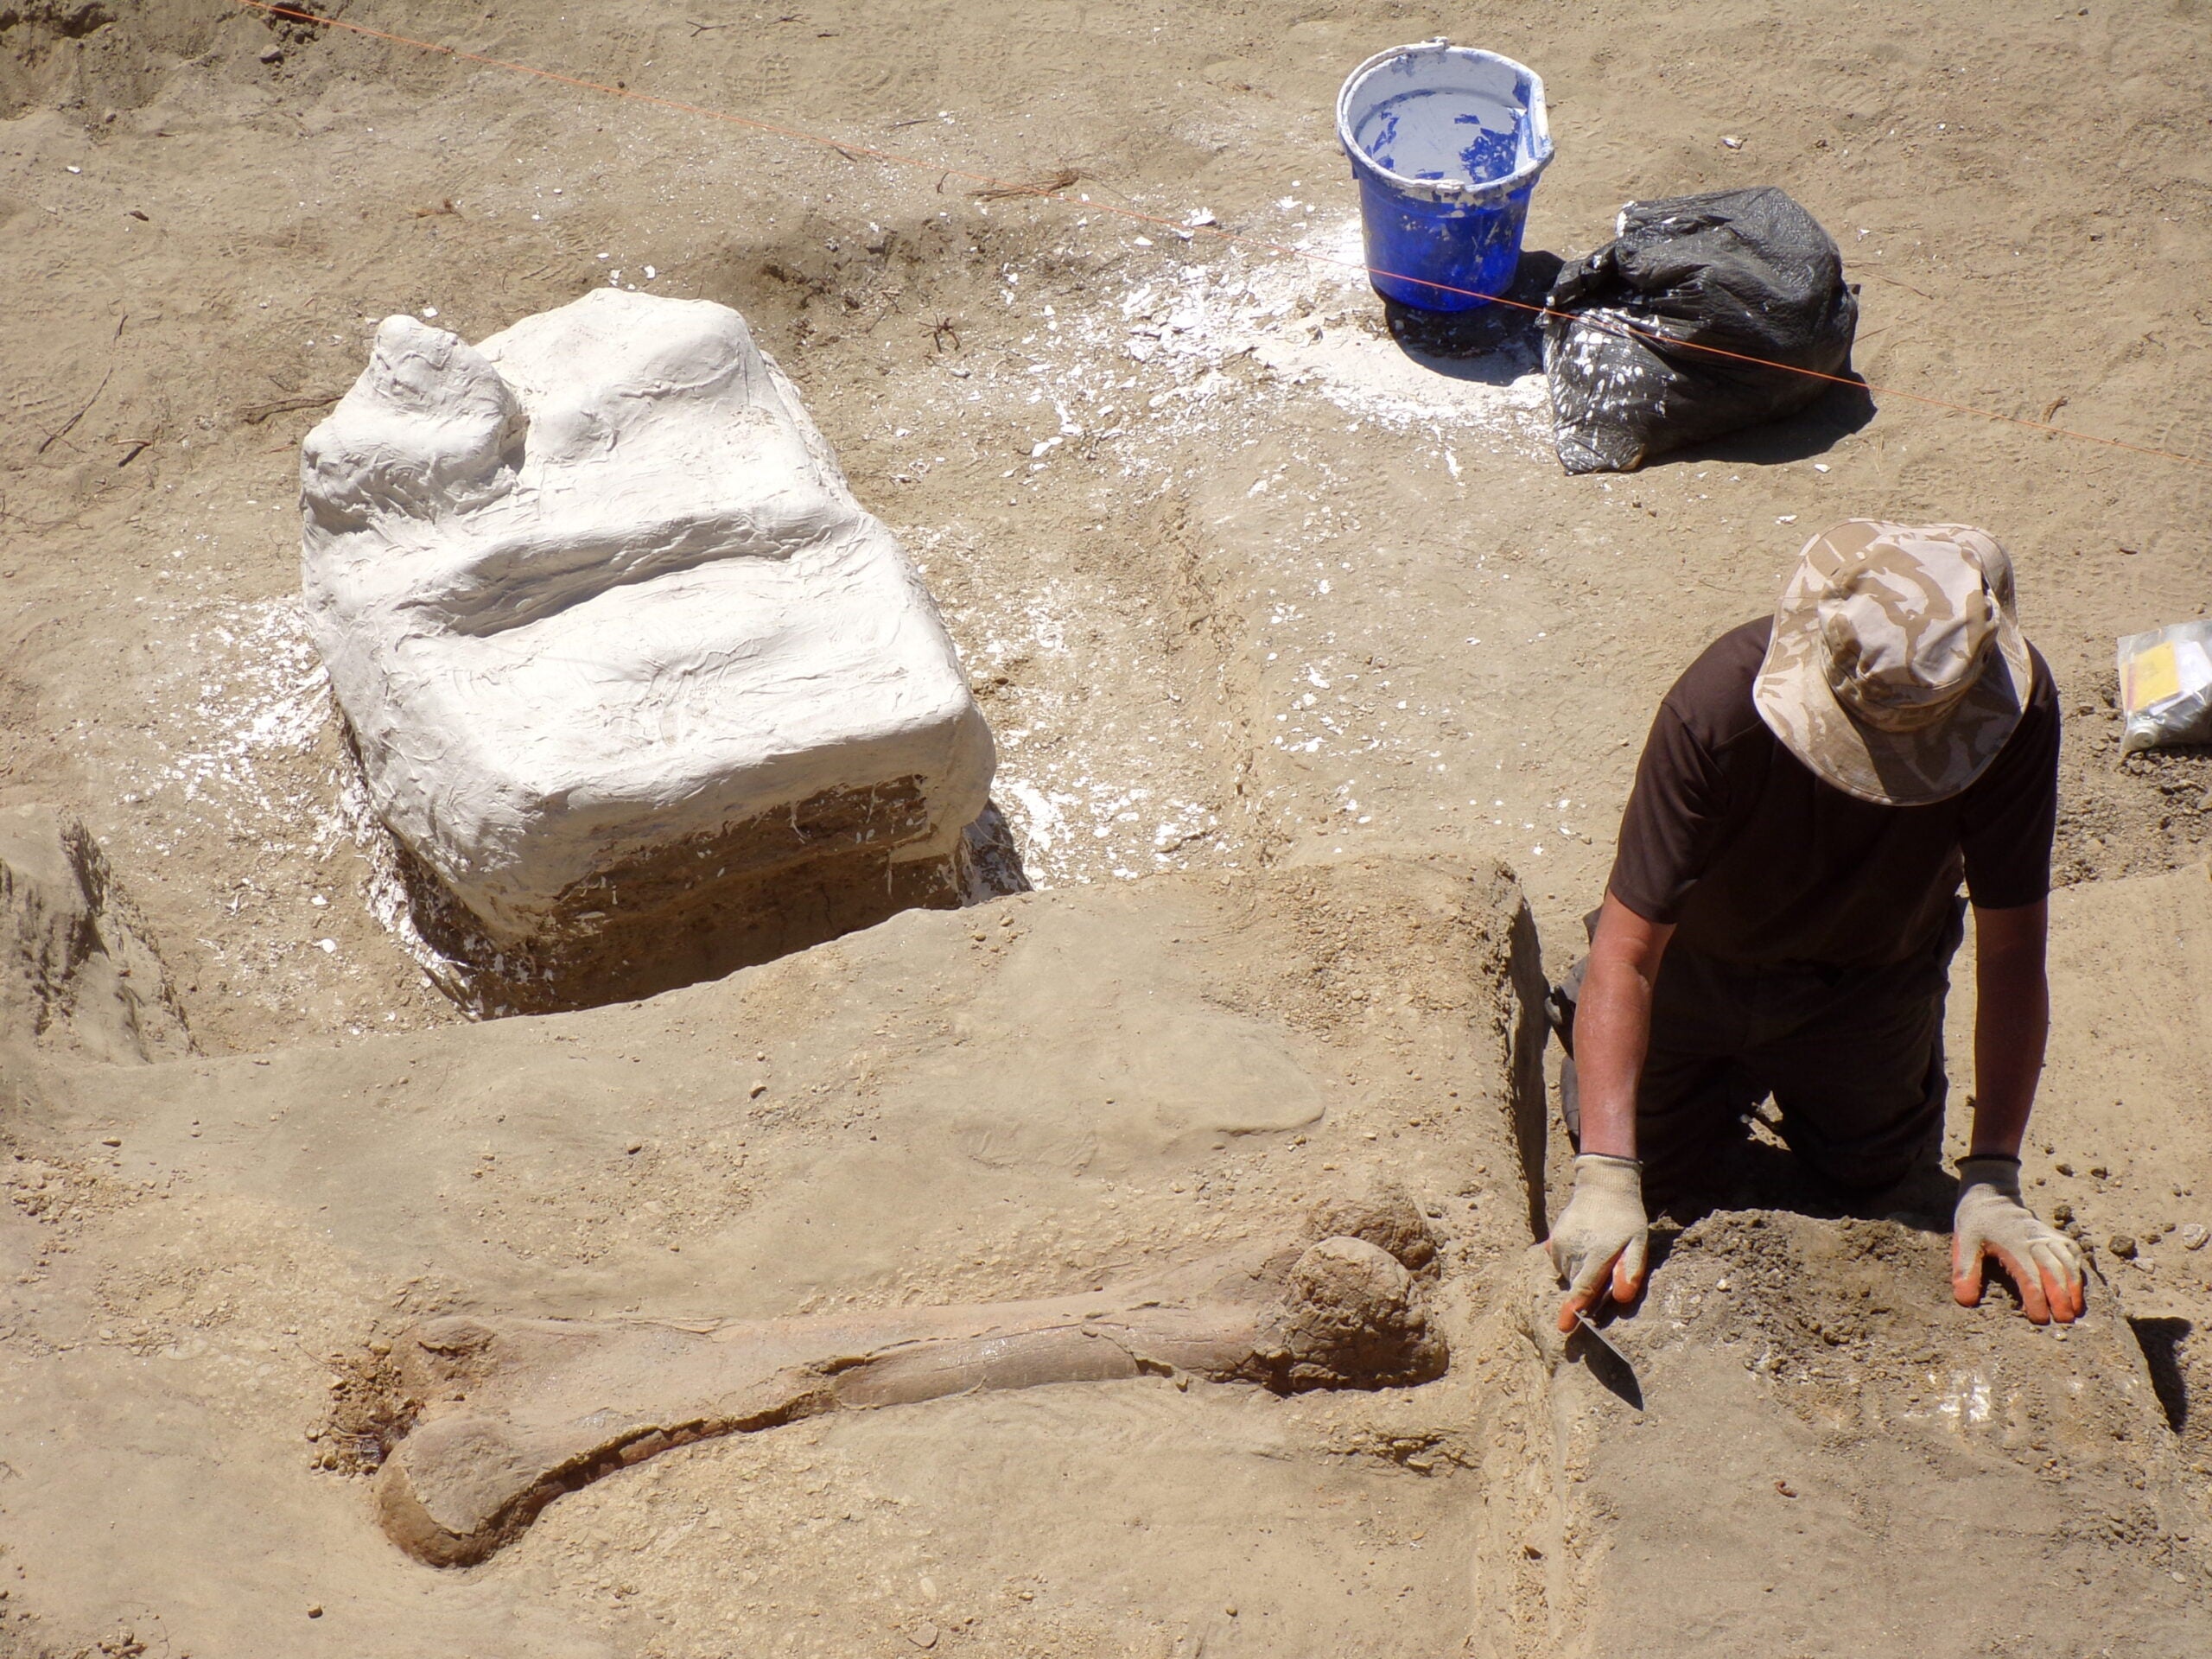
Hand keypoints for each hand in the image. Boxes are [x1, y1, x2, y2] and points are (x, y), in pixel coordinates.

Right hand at [1546, 1154, 1648, 1332]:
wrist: (1602, 1184)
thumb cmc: (1625, 1215)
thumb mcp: (1638, 1241)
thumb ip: (1631, 1270)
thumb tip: (1621, 1298)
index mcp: (1597, 1253)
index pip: (1583, 1289)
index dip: (1573, 1311)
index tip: (1564, 1328)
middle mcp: (1574, 1250)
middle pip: (1577, 1284)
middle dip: (1587, 1290)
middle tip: (1606, 1271)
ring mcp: (1561, 1243)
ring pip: (1568, 1274)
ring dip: (1580, 1274)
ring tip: (1597, 1254)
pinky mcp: (1554, 1238)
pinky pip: (1560, 1262)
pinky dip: (1572, 1262)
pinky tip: (1585, 1248)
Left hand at [1952, 1155, 2084, 1324]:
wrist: (1990, 1193)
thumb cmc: (1976, 1222)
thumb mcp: (1963, 1243)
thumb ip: (1965, 1271)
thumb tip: (1966, 1301)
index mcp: (2012, 1243)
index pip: (2029, 1275)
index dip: (2036, 1298)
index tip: (2039, 1319)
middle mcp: (2035, 1238)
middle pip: (2054, 1269)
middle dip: (2062, 1296)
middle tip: (2065, 1321)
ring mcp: (2048, 1235)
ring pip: (2069, 1260)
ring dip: (2075, 1285)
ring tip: (2076, 1310)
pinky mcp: (2055, 1234)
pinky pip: (2073, 1251)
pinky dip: (2079, 1269)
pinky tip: (2080, 1287)